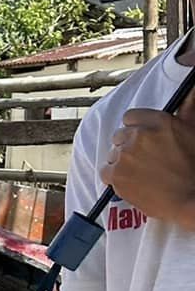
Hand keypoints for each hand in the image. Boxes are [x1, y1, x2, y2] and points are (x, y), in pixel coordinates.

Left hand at [105, 98, 194, 227]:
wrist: (191, 199)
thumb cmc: (194, 167)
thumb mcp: (192, 131)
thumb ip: (186, 110)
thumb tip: (190, 91)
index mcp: (159, 122)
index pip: (130, 117)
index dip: (135, 128)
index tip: (140, 138)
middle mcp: (139, 136)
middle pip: (119, 136)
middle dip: (128, 146)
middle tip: (144, 159)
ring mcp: (126, 156)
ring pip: (113, 154)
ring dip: (122, 162)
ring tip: (141, 173)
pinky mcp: (117, 176)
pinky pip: (106, 172)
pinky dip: (115, 177)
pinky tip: (131, 182)